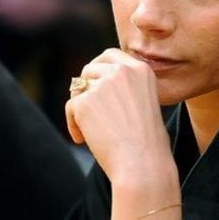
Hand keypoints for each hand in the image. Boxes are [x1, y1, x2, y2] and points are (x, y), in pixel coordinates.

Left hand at [65, 48, 173, 182]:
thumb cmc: (147, 143)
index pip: (111, 55)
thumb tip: (94, 82)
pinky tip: (83, 139)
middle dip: (85, 85)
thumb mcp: (144, 102)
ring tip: (89, 129)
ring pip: (78, 88)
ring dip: (79, 106)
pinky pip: (71, 107)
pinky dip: (73, 124)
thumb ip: (124, 87)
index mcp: (141, 69)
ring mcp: (102, 85)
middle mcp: (121, 71)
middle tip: (86, 107)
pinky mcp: (84, 102)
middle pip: (90, 68)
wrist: (143, 164)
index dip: (99, 68)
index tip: (95, 83)